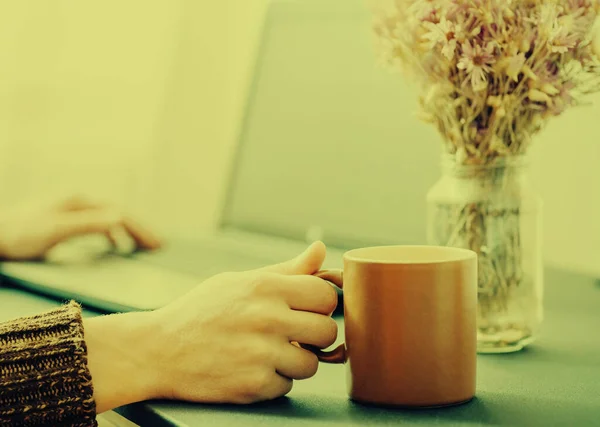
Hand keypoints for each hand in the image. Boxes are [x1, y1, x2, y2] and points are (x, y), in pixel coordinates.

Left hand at [0, 195, 160, 259]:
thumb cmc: (21, 233)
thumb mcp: (56, 229)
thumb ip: (89, 224)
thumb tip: (121, 219)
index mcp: (81, 203)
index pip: (121, 214)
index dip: (141, 228)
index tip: (158, 245)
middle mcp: (80, 204)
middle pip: (119, 214)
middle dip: (140, 229)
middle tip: (159, 246)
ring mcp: (73, 212)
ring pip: (110, 220)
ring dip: (129, 232)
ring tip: (144, 247)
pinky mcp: (66, 222)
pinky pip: (99, 227)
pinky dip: (114, 235)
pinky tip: (116, 246)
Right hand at [84, 241, 338, 411]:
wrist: (156, 350)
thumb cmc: (200, 311)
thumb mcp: (238, 281)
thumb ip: (285, 270)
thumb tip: (320, 249)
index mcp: (265, 287)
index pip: (326, 296)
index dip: (320, 305)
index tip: (306, 311)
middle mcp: (267, 318)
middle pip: (327, 331)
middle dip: (313, 336)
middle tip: (292, 335)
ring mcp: (261, 354)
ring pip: (311, 364)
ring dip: (295, 362)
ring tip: (269, 353)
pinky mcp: (253, 385)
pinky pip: (286, 386)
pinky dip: (273, 381)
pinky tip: (251, 369)